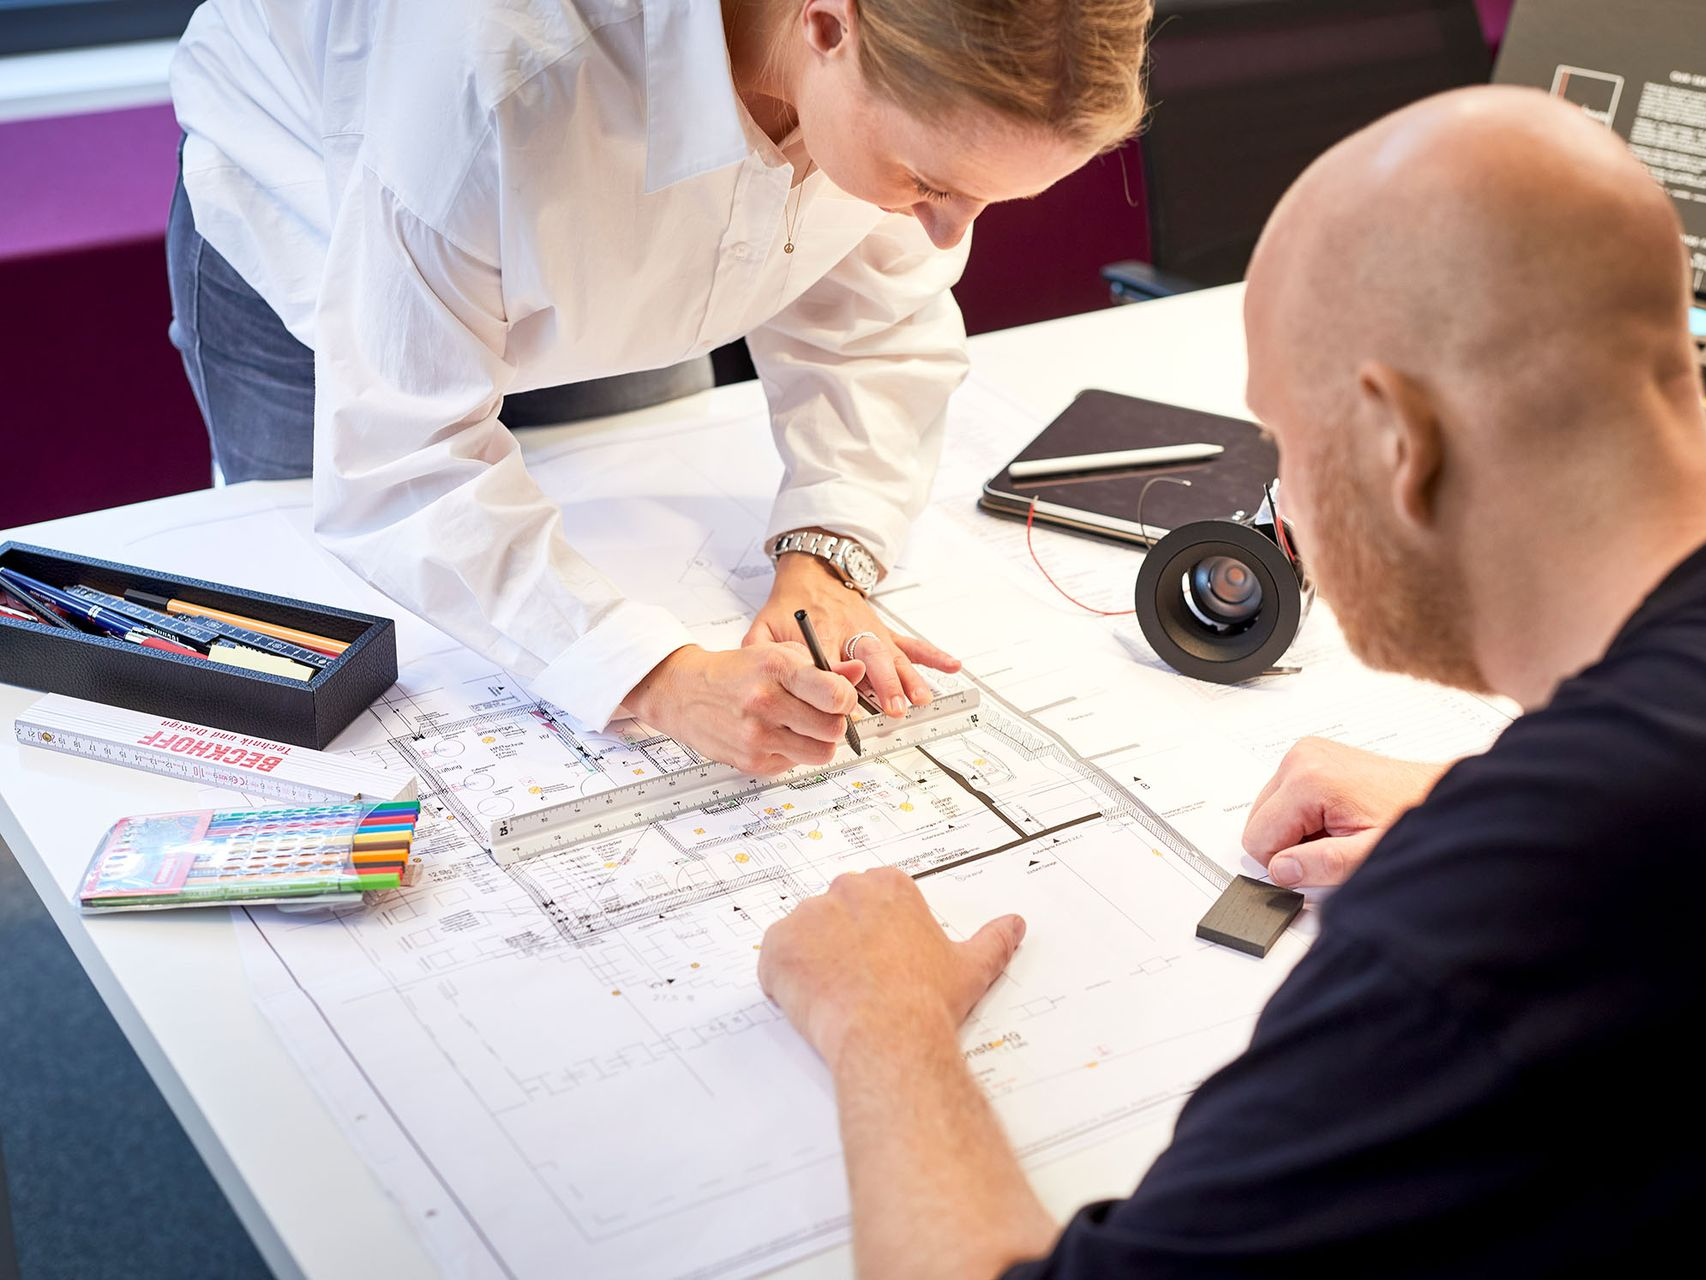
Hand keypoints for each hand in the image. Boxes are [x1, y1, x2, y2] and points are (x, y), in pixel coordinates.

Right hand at [626, 643, 864, 774]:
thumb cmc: (734, 671)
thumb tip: (859, 674)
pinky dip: (792, 752)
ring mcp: (757, 736)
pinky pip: (794, 764)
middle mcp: (765, 702)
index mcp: (776, 669)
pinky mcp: (751, 762)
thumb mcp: (778, 654)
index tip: (840, 697)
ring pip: (820, 753)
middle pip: (833, 729)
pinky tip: (775, 734)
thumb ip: (823, 667)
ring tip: (801, 725)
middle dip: (834, 722)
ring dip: (817, 741)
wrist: (684, 692)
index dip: (846, 699)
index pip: (835, 695)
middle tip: (821, 713)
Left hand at [747, 553, 960, 718]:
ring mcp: (871, 631)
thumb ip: (757, 651)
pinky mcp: (884, 632)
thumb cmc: (790, 606)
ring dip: (909, 677)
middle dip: (884, 683)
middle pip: (870, 657)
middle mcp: (850, 631)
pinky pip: (911, 643)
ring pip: (894, 654)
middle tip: (894, 708)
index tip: (845, 709)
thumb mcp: (764, 627)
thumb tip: (757, 676)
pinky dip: (933, 655)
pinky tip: (952, 666)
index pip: (830, 660)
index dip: (839, 683)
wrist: (812, 572)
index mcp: (820, 631)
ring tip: (921, 699)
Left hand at [758, 867, 1025, 1068]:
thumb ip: (993, 940)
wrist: (889, 1034)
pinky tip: (813, 1005)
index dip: (874, 937)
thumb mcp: (970, 967)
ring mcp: (805, 917)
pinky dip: (786, 983)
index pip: (870, 902)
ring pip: (803, 939)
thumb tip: (1015, 925)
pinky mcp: (776, 948)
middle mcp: (843, 891)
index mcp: (888, 887)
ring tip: (838, 999)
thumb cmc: (927, 1000)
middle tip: (860, 984)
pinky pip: (774, 963)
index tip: (882, 964)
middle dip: (841, 945)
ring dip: (812, 964)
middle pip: (834, 916)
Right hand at [1242, 738, 1447, 886]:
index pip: (1258, 839)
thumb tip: (1280, 870)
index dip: (1288, 862)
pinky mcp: (1310, 756)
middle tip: (1335, 843)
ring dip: (1298, 830)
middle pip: (1259, 823)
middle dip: (1291, 843)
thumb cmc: (1410, 818)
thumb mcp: (1367, 855)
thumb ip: (1320, 865)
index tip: (1323, 858)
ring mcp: (1304, 753)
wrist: (1435, 794)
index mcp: (1307, 779)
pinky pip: (1284, 798)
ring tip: (1340, 828)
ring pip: (1269, 812)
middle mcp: (1300, 758)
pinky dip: (1304, 815)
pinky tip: (1337, 816)